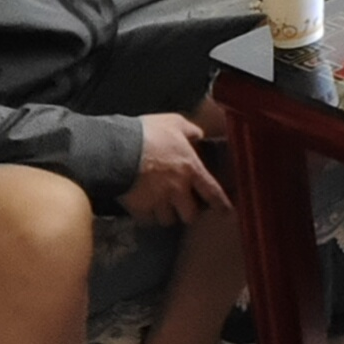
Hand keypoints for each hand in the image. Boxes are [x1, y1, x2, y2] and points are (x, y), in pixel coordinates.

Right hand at [122, 111, 230, 225]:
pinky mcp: (139, 208)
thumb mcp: (174, 123)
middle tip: (182, 207)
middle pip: (190, 215)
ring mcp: (158, 201)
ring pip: (167, 220)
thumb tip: (198, 135)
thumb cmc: (148, 134)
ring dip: (166, 215)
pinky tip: (144, 209)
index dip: (221, 203)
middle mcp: (178, 189)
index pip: (212, 191)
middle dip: (187, 213)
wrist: (118, 149)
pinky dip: (146, 217)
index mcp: (191, 169)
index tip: (226, 211)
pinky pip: (146, 220)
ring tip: (162, 208)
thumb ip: (190, 131)